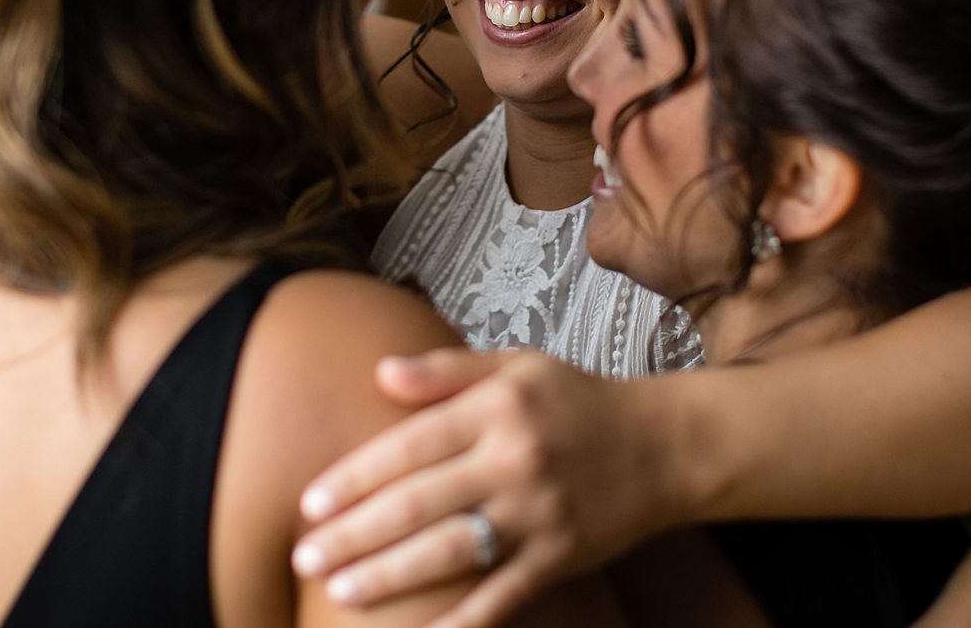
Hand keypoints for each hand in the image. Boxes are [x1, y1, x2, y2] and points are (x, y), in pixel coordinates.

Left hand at [292, 349, 674, 627]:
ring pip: (451, 552)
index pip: (409, 446)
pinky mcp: (561, 557)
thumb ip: (447, 370)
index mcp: (497, 409)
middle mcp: (515, 460)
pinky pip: (503, 596)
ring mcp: (539, 514)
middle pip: (419, 504)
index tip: (310, 503)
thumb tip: (380, 371)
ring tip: (341, 590)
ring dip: (390, 576)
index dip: (355, 477)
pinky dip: (462, 621)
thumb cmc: (579, 401)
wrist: (666, 446)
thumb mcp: (516, 366)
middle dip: (355, 534)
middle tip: (305, 555)